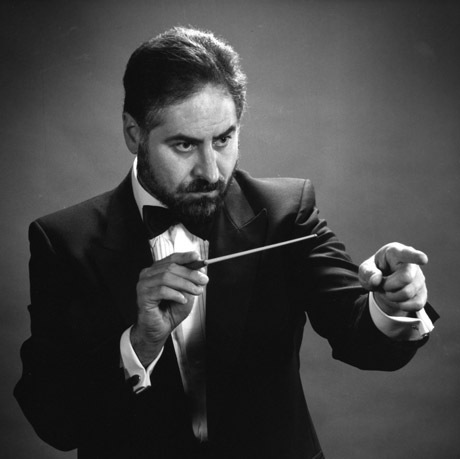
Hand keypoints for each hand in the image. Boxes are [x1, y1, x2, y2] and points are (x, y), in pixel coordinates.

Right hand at [131, 251, 208, 365]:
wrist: (160, 329)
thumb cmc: (170, 310)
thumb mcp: (186, 292)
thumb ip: (190, 280)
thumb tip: (200, 268)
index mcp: (158, 270)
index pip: (172, 258)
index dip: (185, 257)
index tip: (197, 257)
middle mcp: (148, 274)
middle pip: (171, 267)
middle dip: (190, 273)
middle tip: (203, 280)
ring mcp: (144, 285)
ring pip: (166, 277)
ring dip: (185, 284)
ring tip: (196, 291)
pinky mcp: (143, 297)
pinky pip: (161, 291)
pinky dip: (175, 294)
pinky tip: (183, 300)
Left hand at [358, 242, 427, 316]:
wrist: (382, 284)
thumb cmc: (374, 271)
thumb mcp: (365, 269)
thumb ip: (368, 273)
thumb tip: (376, 280)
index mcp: (396, 253)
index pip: (407, 253)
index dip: (415, 256)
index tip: (423, 259)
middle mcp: (411, 264)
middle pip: (405, 278)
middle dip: (388, 285)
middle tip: (382, 283)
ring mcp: (419, 278)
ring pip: (408, 293)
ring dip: (392, 296)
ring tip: (388, 289)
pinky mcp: (423, 292)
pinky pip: (416, 304)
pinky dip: (402, 305)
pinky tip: (397, 299)